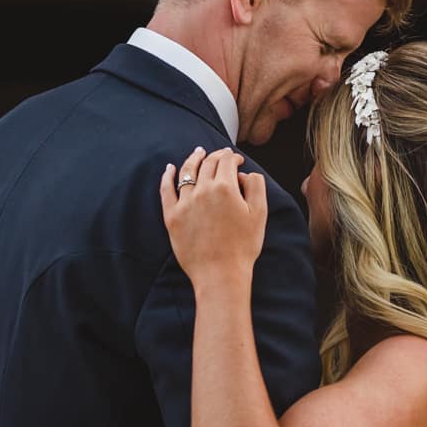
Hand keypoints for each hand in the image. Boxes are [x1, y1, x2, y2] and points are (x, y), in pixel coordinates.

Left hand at [160, 146, 266, 277]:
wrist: (220, 274)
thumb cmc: (243, 247)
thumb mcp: (260, 214)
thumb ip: (256, 186)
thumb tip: (244, 174)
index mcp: (225, 188)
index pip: (227, 161)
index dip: (233, 156)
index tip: (237, 159)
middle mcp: (203, 190)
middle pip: (207, 163)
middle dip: (216, 155)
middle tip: (221, 154)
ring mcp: (184, 202)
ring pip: (187, 171)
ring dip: (194, 159)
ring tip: (198, 152)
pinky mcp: (172, 215)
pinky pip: (166, 189)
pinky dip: (167, 175)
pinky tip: (169, 168)